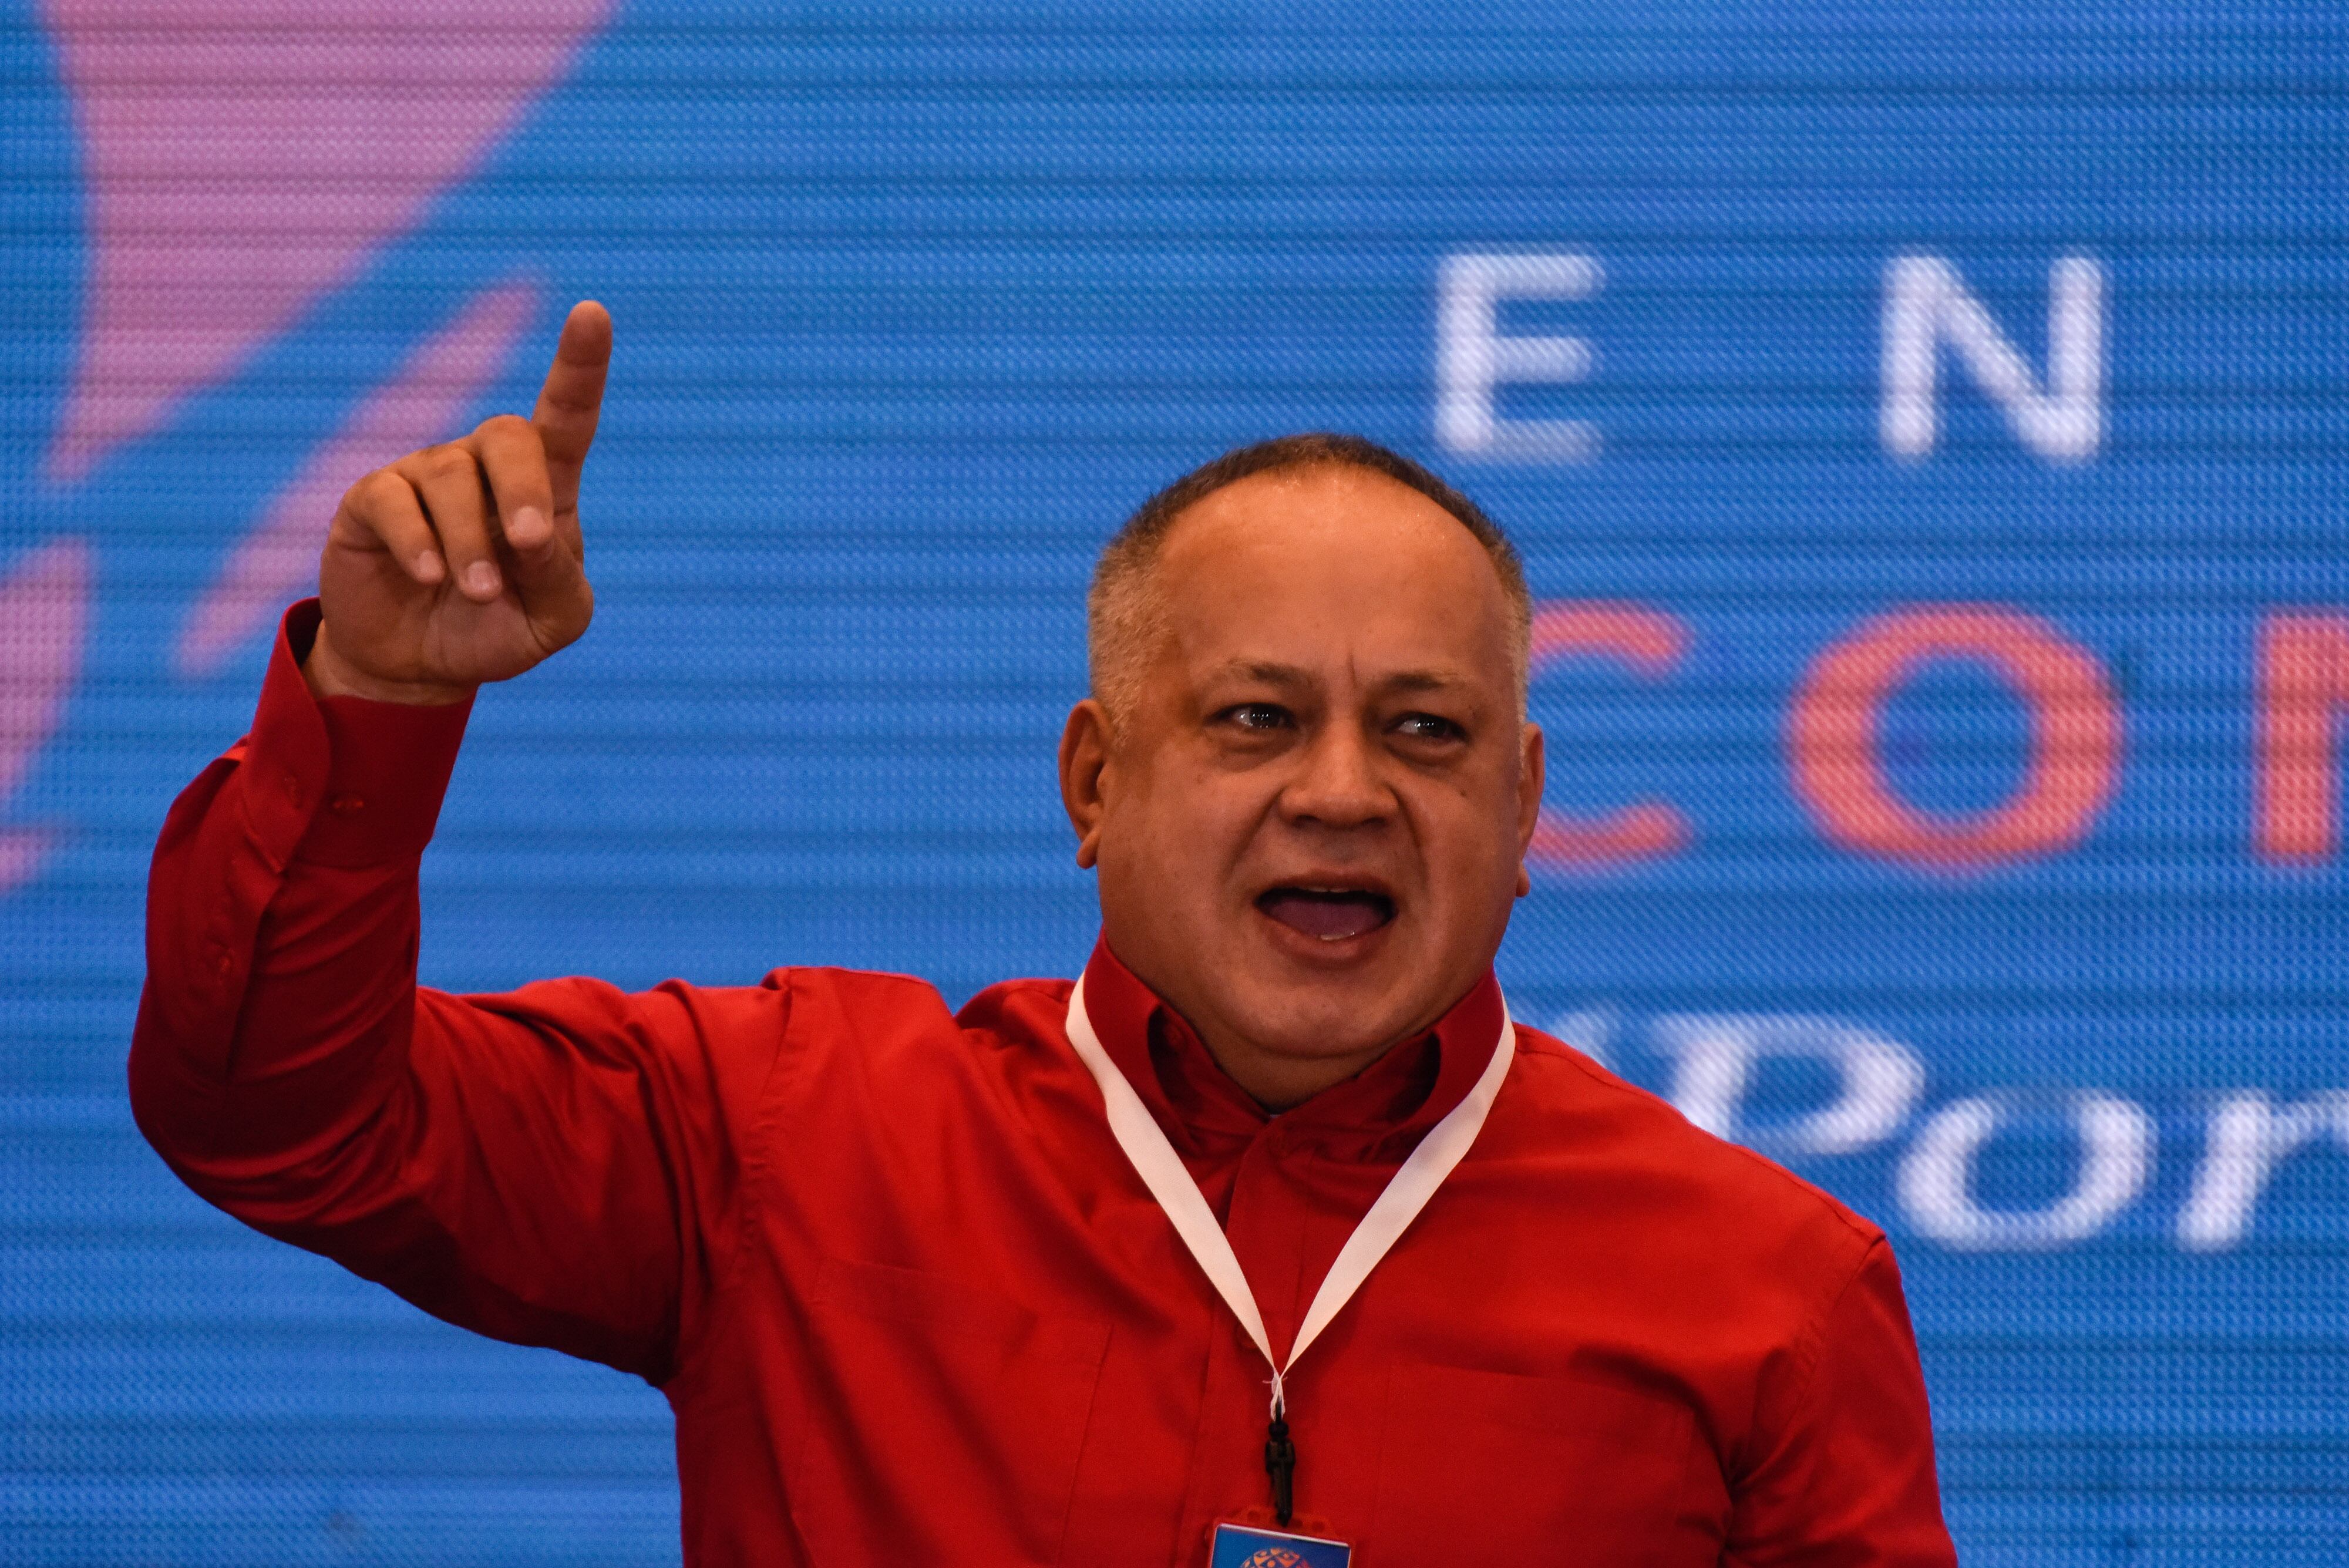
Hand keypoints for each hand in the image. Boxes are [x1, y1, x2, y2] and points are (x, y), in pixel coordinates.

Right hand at [307, 301, 610, 704]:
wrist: (421, 667)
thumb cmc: (499, 630)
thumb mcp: (553, 621)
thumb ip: (560, 579)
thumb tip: (533, 537)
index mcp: (544, 486)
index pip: (566, 415)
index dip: (579, 365)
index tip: (592, 313)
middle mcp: (484, 467)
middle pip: (508, 434)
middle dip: (522, 487)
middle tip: (528, 545)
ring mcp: (424, 477)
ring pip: (450, 476)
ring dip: (470, 542)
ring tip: (477, 592)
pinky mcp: (371, 501)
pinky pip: (393, 499)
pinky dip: (418, 541)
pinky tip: (429, 576)